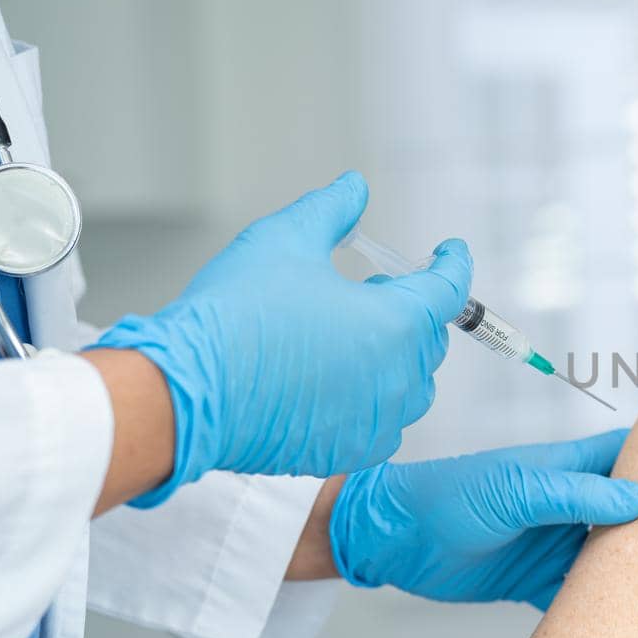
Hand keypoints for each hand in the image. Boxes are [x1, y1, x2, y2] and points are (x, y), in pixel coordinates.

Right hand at [90, 172, 470, 506]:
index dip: (452, 264)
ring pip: (412, 385)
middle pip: (430, 337)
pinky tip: (341, 381)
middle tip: (380, 289)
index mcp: (396, 322)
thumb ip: (331, 210)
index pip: (448, 289)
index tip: (449, 251)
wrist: (186, 394)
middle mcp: (399, 376)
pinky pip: (384, 423)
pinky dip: (375, 399)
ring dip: (398, 356)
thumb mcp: (284, 240)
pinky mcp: (351, 451)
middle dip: (414, 309)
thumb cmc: (235, 315)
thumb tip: (356, 187)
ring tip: (358, 335)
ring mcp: (378, 419)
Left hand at [329, 430, 637, 607]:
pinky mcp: (541, 582)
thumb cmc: (447, 496)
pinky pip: (584, 600)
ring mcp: (560, 545)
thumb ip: (574, 493)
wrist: (391, 540)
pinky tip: (632, 629)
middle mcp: (575, 506)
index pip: (636, 456)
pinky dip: (604, 614)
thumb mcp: (514, 489)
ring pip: (617, 561)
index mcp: (573, 468)